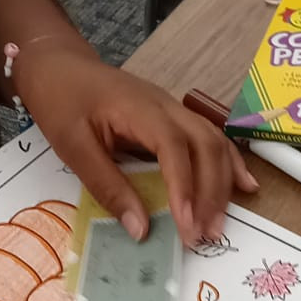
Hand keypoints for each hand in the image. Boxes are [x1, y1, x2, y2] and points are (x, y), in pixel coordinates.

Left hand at [16, 39, 257, 245]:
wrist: (58, 65)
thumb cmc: (61, 101)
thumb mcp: (72, 147)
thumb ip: (107, 186)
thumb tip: (140, 229)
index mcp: (140, 110)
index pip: (174, 148)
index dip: (185, 188)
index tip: (186, 226)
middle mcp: (166, 105)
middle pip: (205, 145)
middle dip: (211, 192)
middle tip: (204, 235)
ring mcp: (173, 108)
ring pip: (213, 141)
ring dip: (222, 183)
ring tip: (219, 224)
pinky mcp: (172, 116)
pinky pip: (209, 137)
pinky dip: (228, 163)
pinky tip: (243, 185)